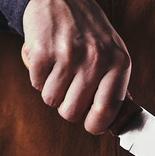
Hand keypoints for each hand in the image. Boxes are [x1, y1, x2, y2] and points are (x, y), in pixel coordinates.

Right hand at [22, 0, 130, 133]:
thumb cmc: (90, 29)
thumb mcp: (114, 52)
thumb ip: (115, 84)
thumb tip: (116, 119)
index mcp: (118, 63)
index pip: (106, 111)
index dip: (95, 125)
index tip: (90, 126)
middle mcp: (95, 59)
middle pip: (72, 112)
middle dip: (66, 107)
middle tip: (69, 91)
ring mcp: (68, 55)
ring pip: (51, 100)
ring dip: (52, 91)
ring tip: (60, 71)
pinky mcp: (42, 51)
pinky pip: (36, 84)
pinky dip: (39, 77)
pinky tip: (48, 60)